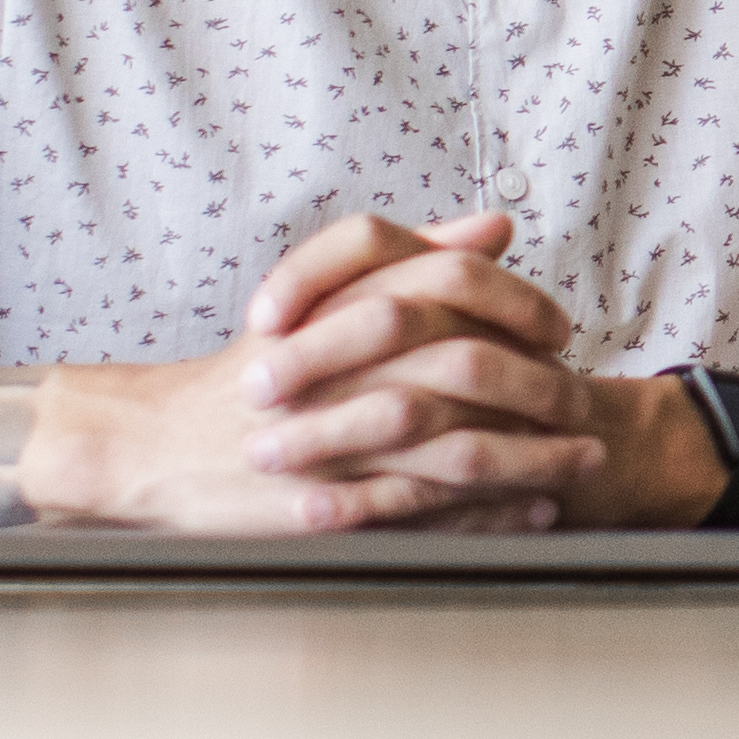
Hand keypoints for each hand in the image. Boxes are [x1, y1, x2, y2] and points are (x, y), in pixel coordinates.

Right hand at [25, 212, 598, 532]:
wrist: (152, 444)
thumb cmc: (250, 373)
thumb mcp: (322, 301)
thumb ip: (411, 258)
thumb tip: (497, 226)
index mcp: (338, 306)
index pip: (448, 284)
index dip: (517, 305)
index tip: (562, 329)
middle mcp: (336, 365)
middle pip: (464, 364)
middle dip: (540, 387)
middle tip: (586, 403)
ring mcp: (330, 437)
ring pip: (452, 441)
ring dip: (530, 455)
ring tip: (582, 464)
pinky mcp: (321, 502)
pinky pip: (422, 507)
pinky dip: (486, 511)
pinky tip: (531, 509)